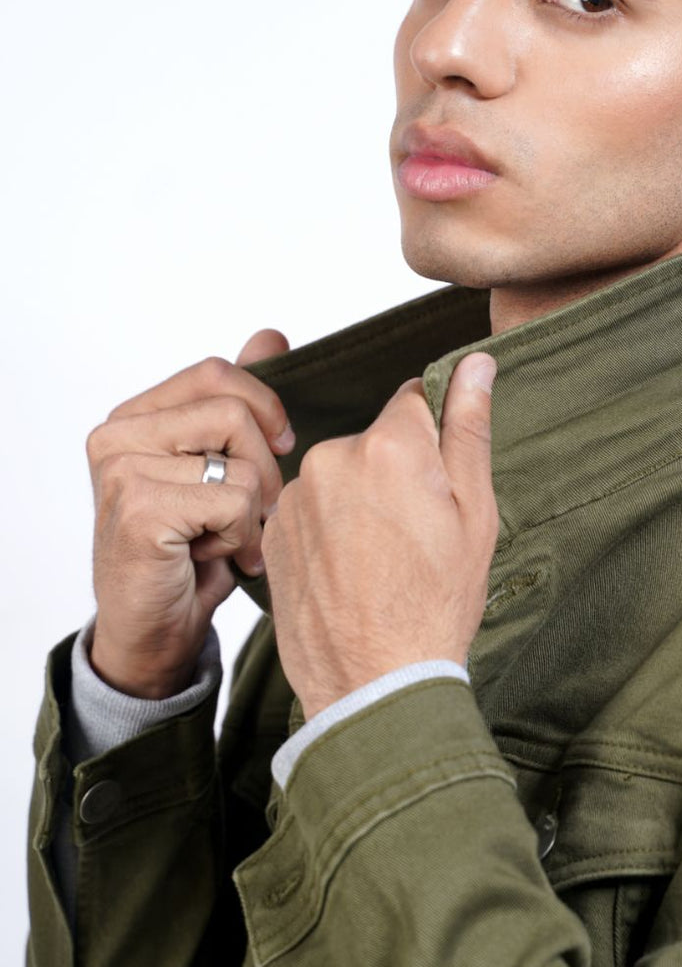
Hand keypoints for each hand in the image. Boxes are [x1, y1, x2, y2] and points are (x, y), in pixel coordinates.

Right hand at [86, 329, 293, 698]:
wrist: (156, 629)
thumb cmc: (192, 550)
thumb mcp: (222, 466)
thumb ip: (239, 402)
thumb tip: (269, 337)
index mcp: (135, 415)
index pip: (218, 373)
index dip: (266, 407)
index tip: (279, 447)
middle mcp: (117, 434)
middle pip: (234, 410)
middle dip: (268, 465)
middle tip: (257, 510)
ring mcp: (121, 470)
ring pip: (240, 459)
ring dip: (254, 508)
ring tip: (232, 537)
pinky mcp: (137, 509)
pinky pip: (233, 499)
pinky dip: (243, 536)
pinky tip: (221, 559)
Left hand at [261, 352, 498, 720]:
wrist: (374, 685)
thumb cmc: (433, 605)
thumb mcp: (474, 514)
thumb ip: (468, 430)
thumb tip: (475, 365)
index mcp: (390, 446)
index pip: (414, 401)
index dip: (433, 441)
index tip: (438, 483)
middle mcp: (331, 458)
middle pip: (374, 440)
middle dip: (395, 471)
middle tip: (414, 533)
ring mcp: (295, 497)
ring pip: (340, 475)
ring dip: (359, 500)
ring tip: (379, 560)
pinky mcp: (272, 532)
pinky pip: (310, 509)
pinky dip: (329, 530)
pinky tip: (349, 572)